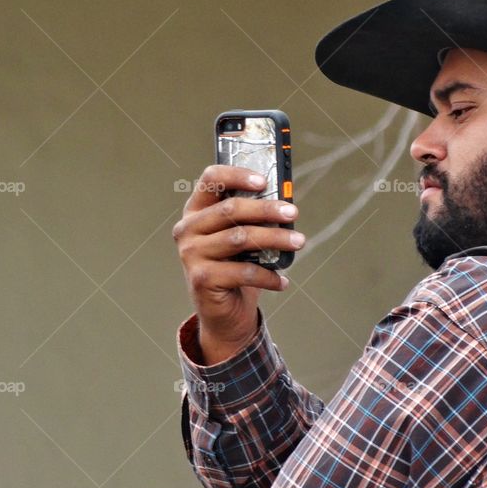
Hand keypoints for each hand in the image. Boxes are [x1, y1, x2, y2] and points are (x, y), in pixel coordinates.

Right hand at [172, 165, 303, 363]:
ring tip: (299, 242)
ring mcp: (191, 254)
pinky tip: (283, 281)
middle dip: (267, 209)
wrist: (221, 312)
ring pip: (241, 238)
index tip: (264, 181)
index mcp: (196, 210)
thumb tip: (286, 205)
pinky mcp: (201, 279)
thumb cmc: (234, 266)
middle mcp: (188, 229)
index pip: (211, 179)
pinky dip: (269, 276)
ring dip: (275, 239)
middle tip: (293, 212)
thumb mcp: (241, 238)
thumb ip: (253, 219)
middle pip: (231, 209)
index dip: (237, 175)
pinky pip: (244, 272)